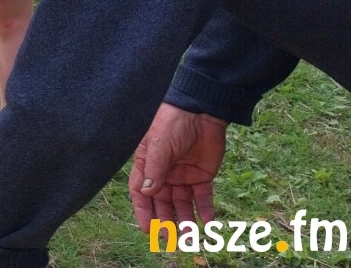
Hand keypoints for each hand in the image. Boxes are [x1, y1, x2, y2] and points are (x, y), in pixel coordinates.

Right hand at [129, 104, 226, 234]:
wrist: (202, 111)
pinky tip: (209, 224)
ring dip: (186, 220)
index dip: (143, 211)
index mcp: (147, 164)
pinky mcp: (202, 175)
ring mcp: (184, 175)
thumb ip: (155, 169)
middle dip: (165, 221)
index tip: (147, 230)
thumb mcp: (160, 145)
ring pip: (183, 204)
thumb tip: (146, 192)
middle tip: (170, 239)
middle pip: (163, 203)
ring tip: (191, 237)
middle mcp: (164, 173)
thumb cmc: (172, 122)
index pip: (141, 192)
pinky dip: (206, 211)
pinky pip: (203, 198)